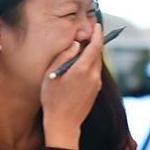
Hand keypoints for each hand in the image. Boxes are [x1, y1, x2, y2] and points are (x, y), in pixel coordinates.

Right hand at [40, 24, 104, 144]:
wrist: (63, 123)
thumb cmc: (52, 99)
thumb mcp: (52, 75)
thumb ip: (64, 56)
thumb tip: (76, 45)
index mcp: (82, 70)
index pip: (95, 46)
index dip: (98, 34)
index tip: (98, 25)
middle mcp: (93, 76)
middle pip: (98, 54)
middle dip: (95, 42)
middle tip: (88, 34)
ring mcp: (96, 84)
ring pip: (97, 63)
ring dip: (93, 54)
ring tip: (83, 49)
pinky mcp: (95, 90)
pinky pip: (95, 72)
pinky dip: (91, 64)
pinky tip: (81, 65)